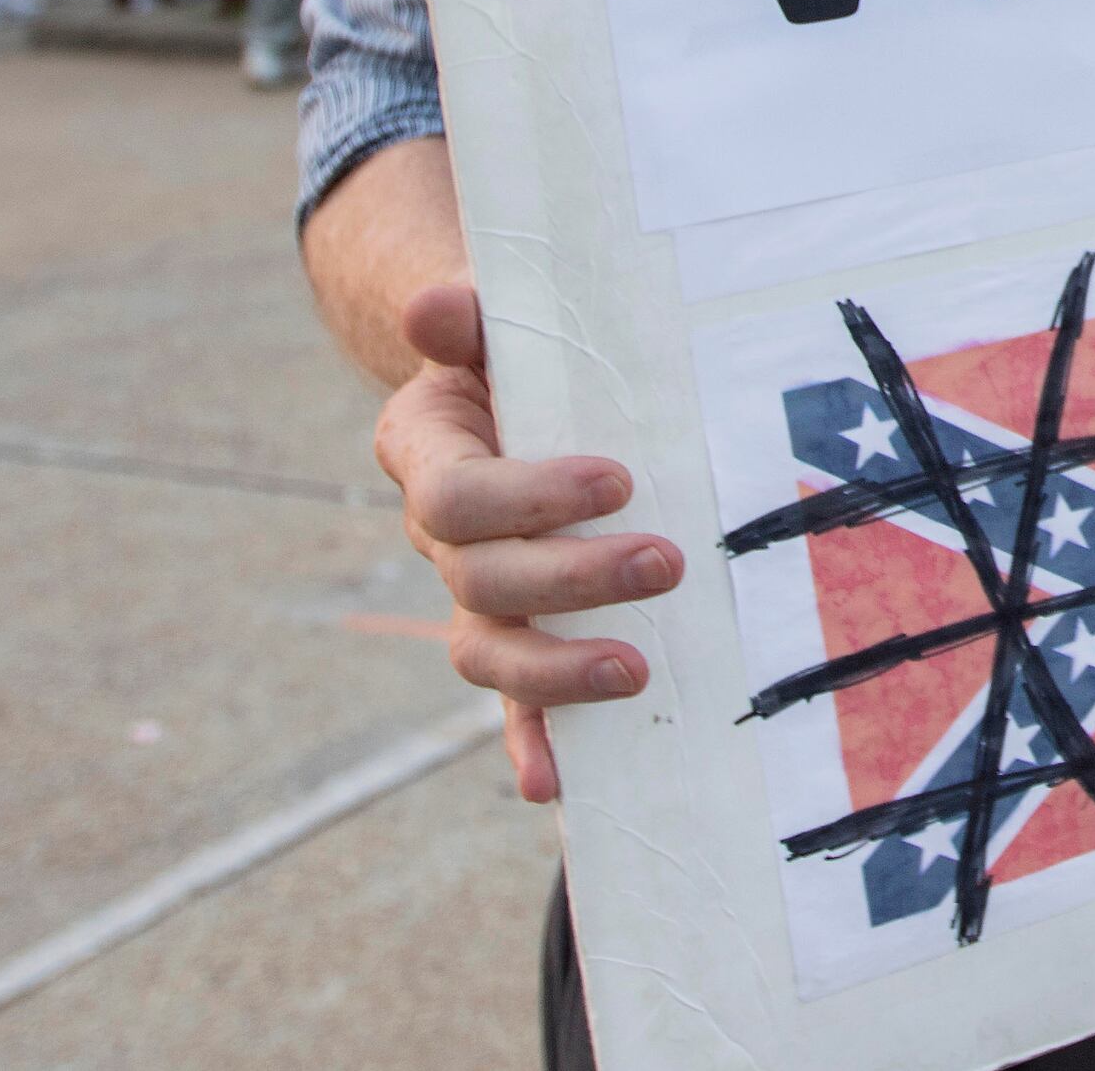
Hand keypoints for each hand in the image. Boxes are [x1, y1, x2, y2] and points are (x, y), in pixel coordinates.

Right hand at [372, 282, 681, 802]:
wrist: (498, 387)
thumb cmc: (511, 354)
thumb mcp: (492, 326)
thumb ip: (467, 316)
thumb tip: (435, 305)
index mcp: (428, 457)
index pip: (459, 496)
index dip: (530, 498)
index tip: (617, 480)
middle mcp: (442, 539)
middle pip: (484, 583)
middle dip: (575, 580)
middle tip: (666, 563)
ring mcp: (477, 598)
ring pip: (491, 654)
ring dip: (559, 673)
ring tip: (639, 672)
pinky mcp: (518, 638)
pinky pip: (513, 706)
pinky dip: (531, 746)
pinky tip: (558, 789)